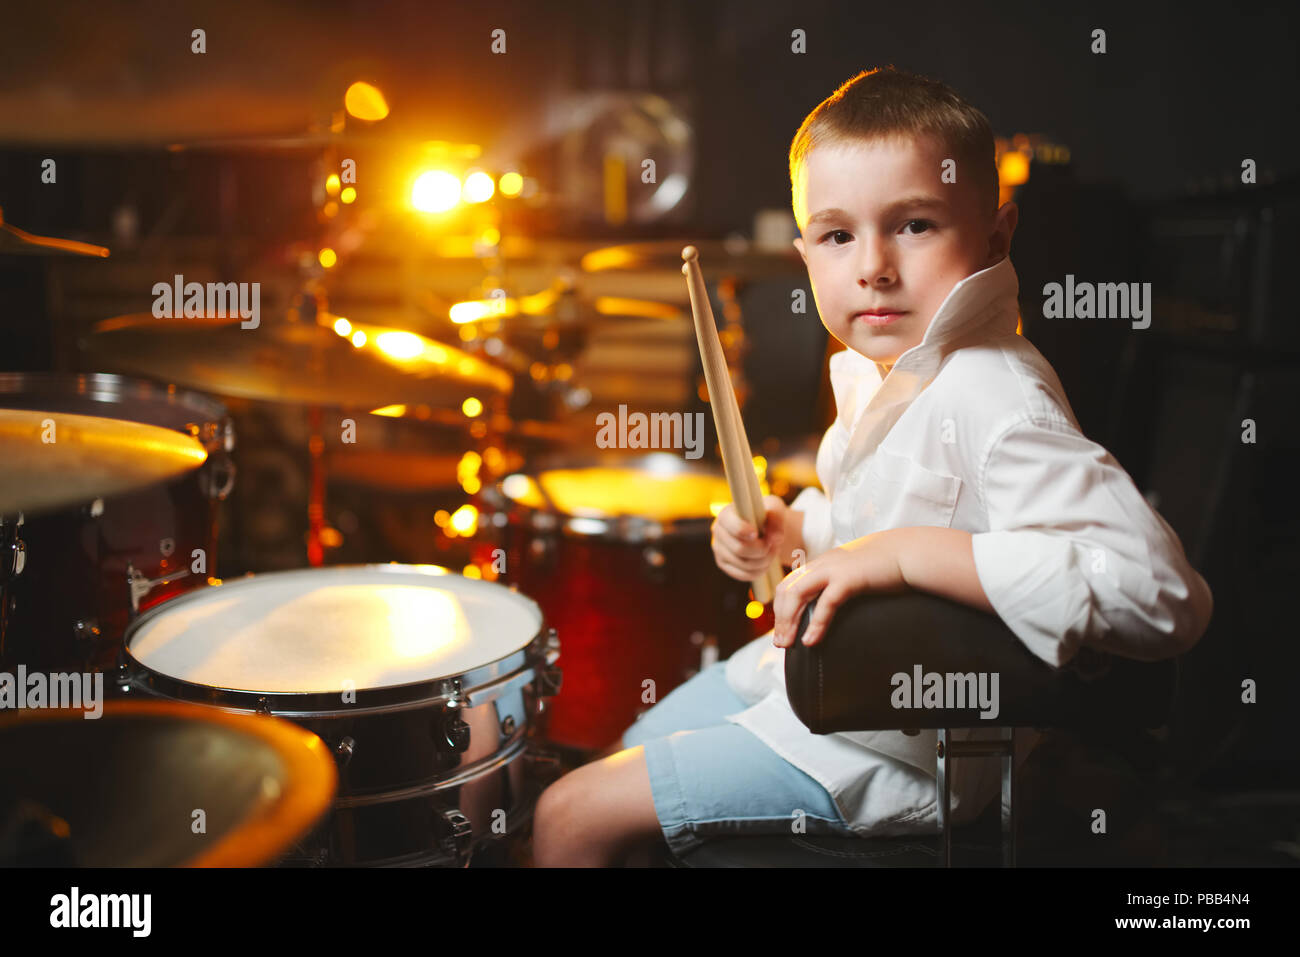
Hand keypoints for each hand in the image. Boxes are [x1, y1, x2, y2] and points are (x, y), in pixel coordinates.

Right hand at [711, 495, 786, 582]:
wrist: (763, 527)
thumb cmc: (767, 515)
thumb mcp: (775, 509)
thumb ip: (777, 520)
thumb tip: (776, 539)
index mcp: (726, 515)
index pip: (731, 528)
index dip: (745, 531)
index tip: (757, 533)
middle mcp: (718, 532)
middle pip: (739, 549)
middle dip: (762, 550)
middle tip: (774, 544)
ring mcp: (719, 550)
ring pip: (744, 564)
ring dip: (765, 560)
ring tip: (773, 551)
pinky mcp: (724, 564)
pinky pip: (744, 575)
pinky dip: (760, 571)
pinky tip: (766, 561)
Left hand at [772, 531, 907, 647]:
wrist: (911, 552)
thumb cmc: (889, 567)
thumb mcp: (858, 573)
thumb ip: (843, 583)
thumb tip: (836, 601)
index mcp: (823, 562)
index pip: (790, 583)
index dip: (781, 606)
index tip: (782, 628)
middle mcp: (823, 563)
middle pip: (787, 589)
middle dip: (780, 618)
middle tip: (780, 643)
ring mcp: (834, 569)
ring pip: (797, 595)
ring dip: (789, 621)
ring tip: (788, 644)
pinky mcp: (848, 578)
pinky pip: (825, 603)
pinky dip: (815, 624)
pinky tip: (810, 641)